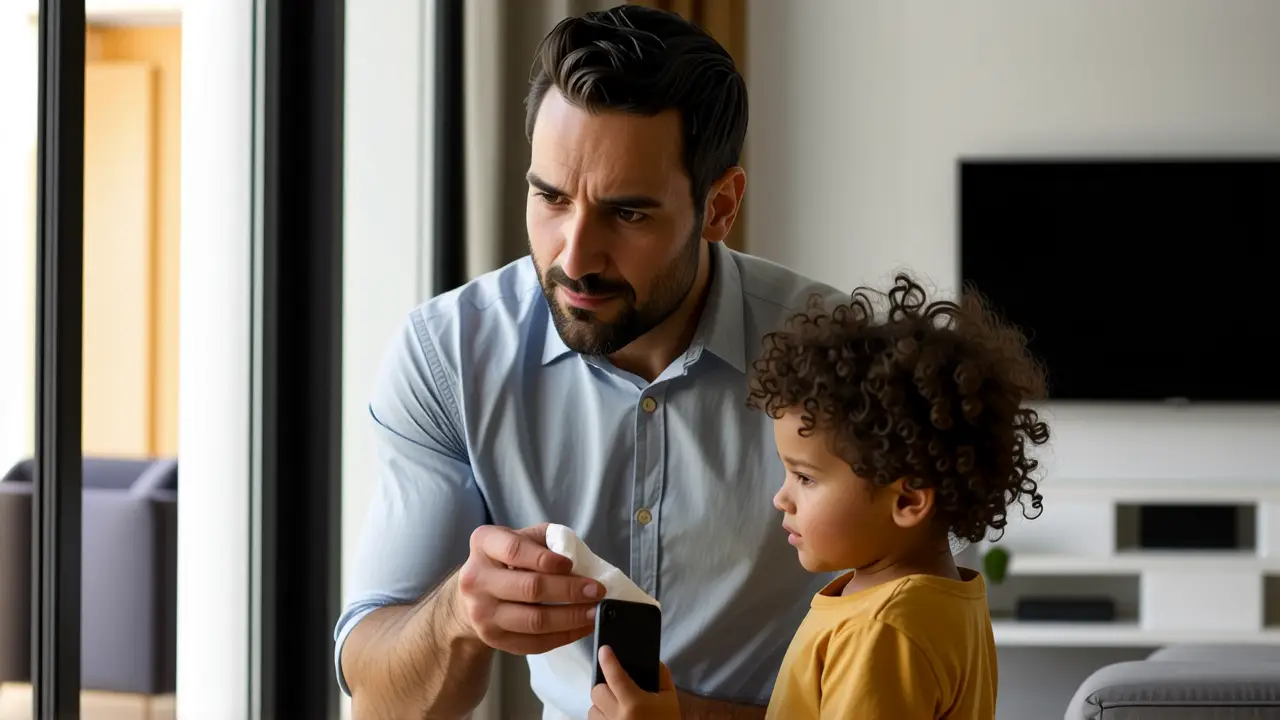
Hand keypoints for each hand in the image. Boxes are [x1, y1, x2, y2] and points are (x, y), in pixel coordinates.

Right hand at [452, 523, 603, 654]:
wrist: (474, 595)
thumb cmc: (508, 560)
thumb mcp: (522, 538)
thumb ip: (547, 540)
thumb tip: (581, 558)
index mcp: (484, 544)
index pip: (515, 550)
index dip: (546, 559)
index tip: (571, 564)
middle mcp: (476, 579)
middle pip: (530, 588)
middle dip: (569, 591)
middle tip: (597, 591)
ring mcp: (482, 613)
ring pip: (534, 621)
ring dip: (571, 618)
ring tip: (595, 612)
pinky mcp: (494, 640)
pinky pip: (534, 643)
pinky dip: (563, 636)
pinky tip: (582, 627)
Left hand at [589, 647, 679, 719]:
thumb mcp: (670, 700)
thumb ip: (662, 677)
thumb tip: (651, 661)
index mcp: (635, 703)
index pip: (615, 676)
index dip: (608, 660)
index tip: (604, 650)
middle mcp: (618, 716)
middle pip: (596, 692)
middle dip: (605, 689)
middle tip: (616, 692)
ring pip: (592, 710)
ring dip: (601, 708)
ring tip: (616, 711)